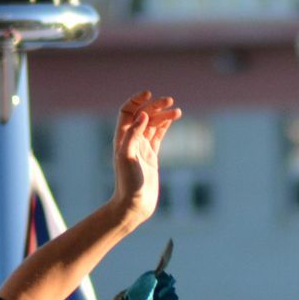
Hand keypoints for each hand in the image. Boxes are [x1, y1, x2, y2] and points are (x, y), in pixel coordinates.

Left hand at [109, 91, 180, 224]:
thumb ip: (133, 134)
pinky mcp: (152, 156)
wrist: (135, 205)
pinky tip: (174, 118)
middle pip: (142, 115)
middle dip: (155, 106)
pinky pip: (158, 135)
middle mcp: (130, 140)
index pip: (127, 111)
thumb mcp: (127, 157)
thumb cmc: (128, 183)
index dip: (136, 100)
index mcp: (121, 138)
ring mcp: (142, 147)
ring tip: (177, 111)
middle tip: (169, 101)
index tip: (149, 94)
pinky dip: (165, 125)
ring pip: (153, 124)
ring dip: (163, 115)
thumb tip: (142, 114)